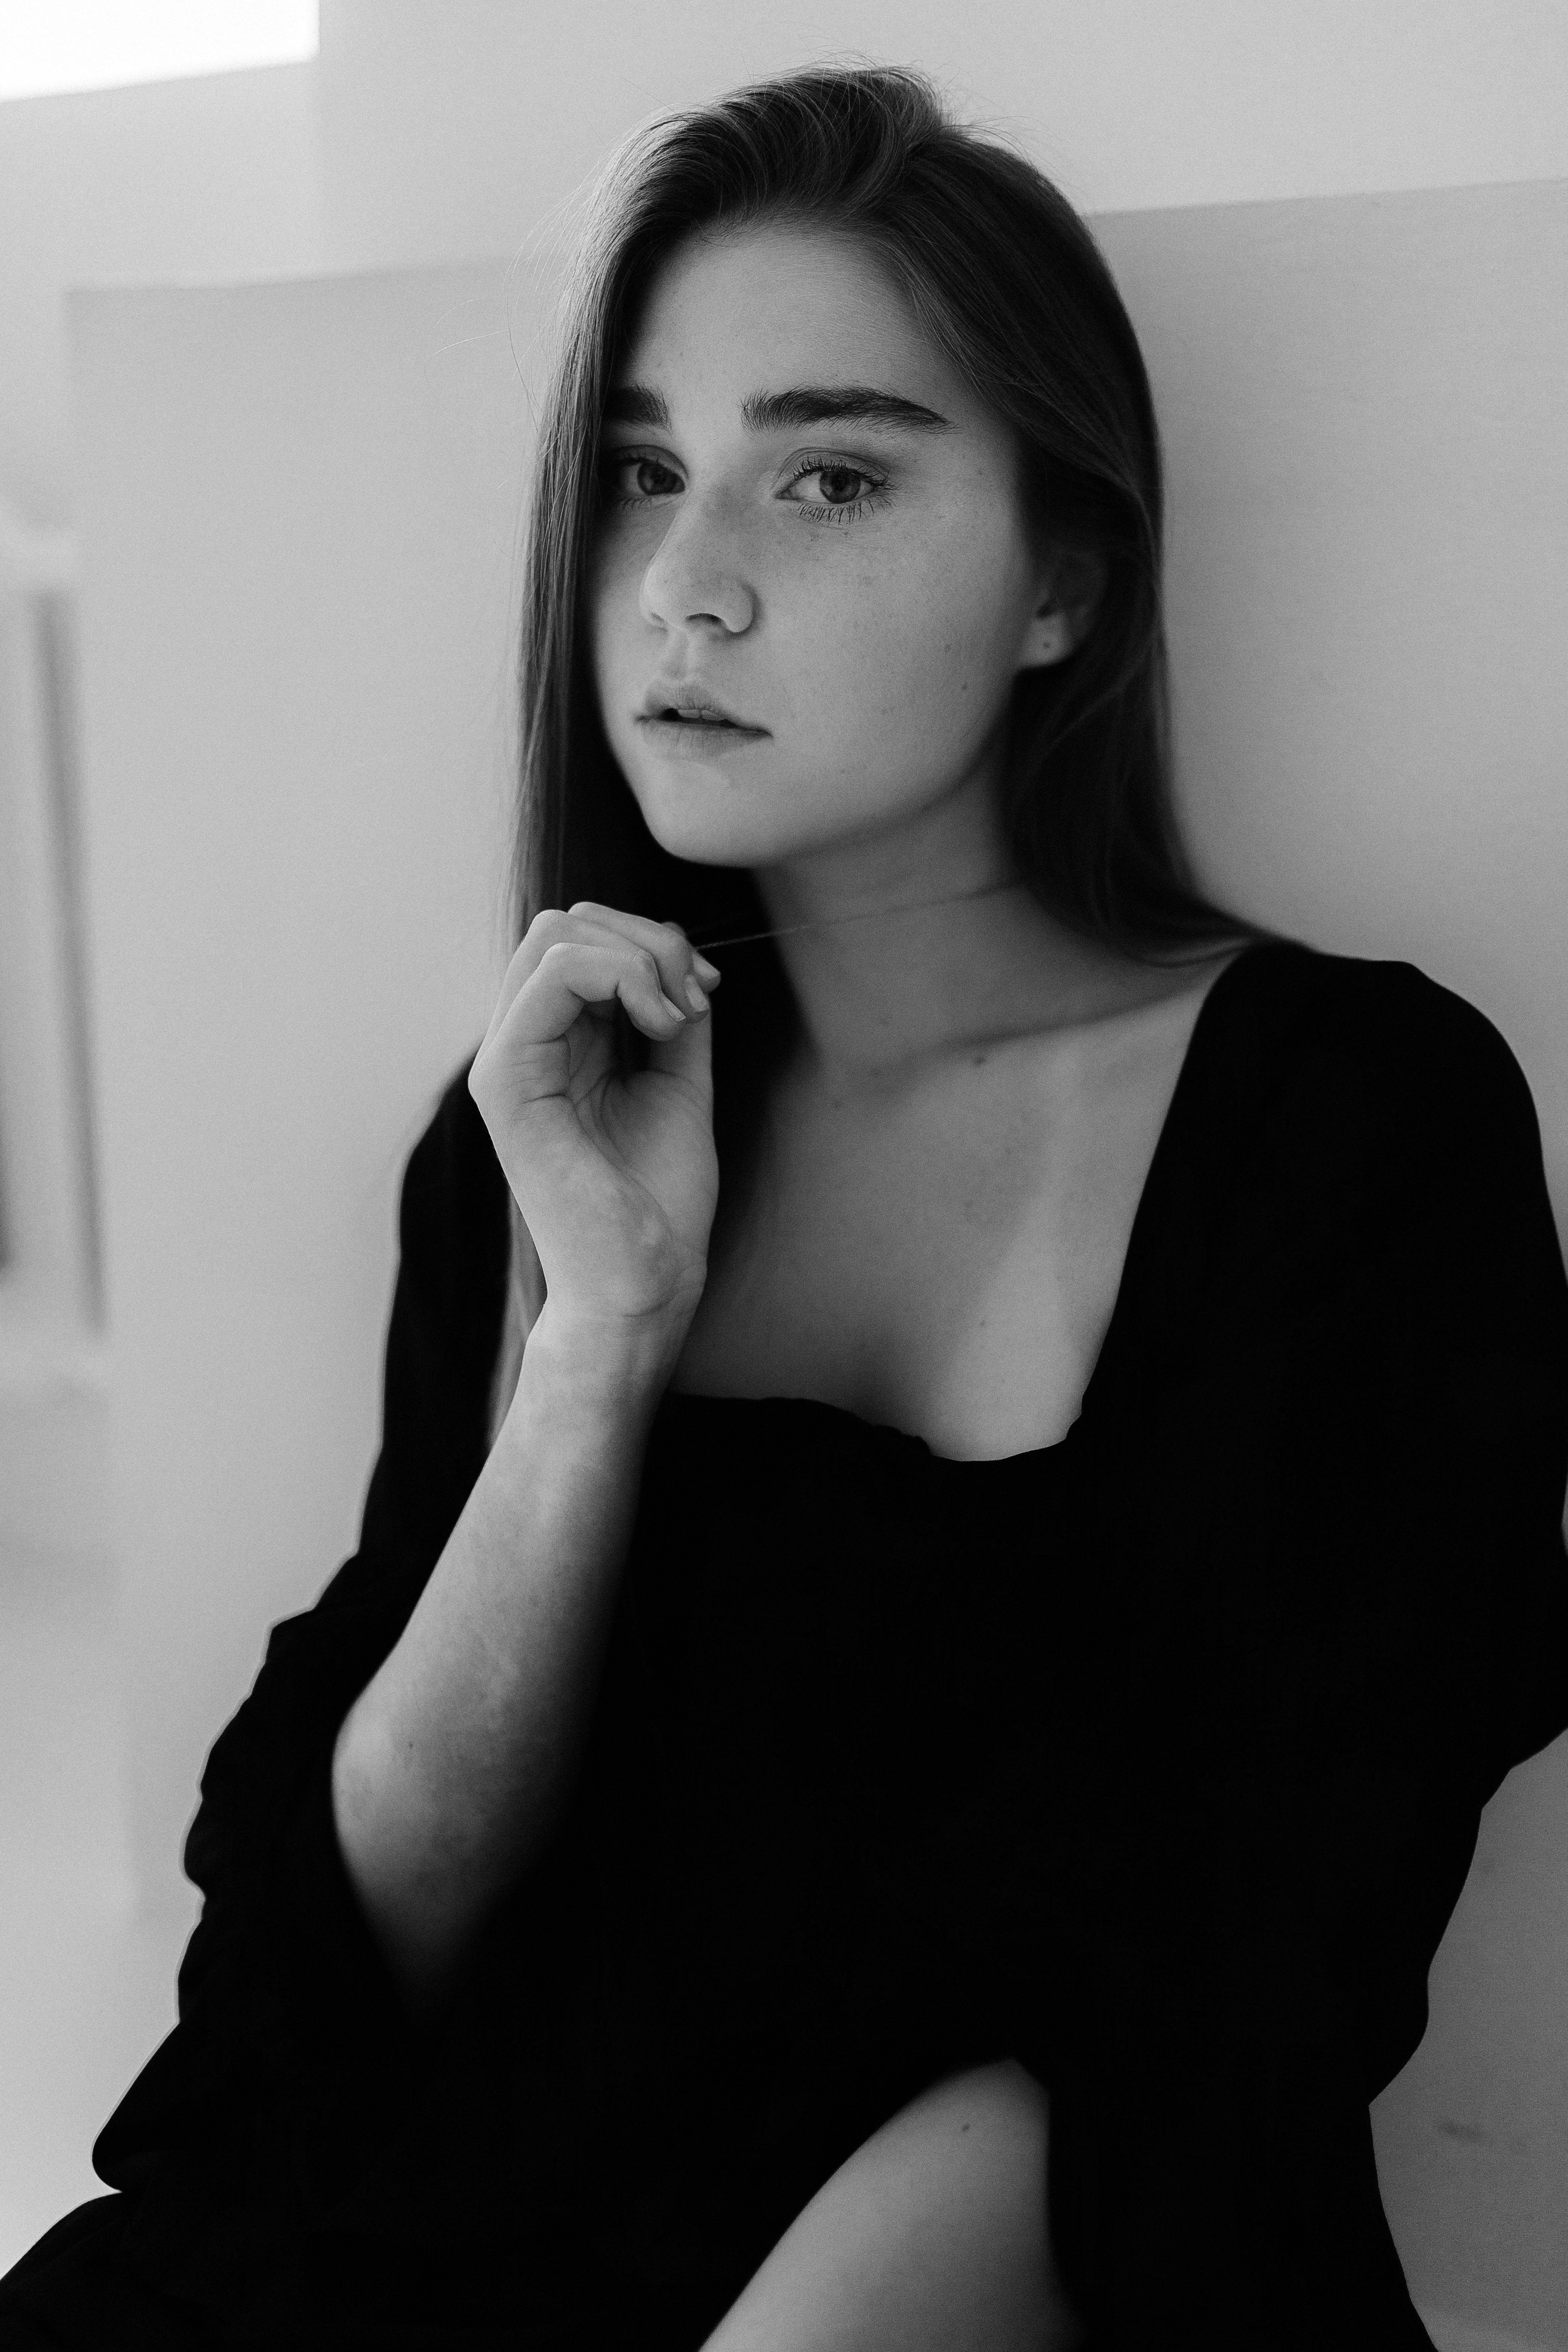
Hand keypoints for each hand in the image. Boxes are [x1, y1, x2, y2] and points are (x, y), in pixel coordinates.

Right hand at [468, 901, 720, 1336]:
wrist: (644, 1280)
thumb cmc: (658, 1198)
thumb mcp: (678, 1078)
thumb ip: (672, 1011)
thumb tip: (681, 950)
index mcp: (554, 1044)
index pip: (580, 938)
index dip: (651, 942)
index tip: (705, 992)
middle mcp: (521, 1045)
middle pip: (563, 923)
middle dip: (645, 938)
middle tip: (695, 998)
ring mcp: (506, 1060)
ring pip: (554, 934)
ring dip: (639, 955)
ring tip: (677, 1016)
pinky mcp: (507, 1081)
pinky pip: (552, 976)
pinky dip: (622, 976)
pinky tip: (661, 1024)